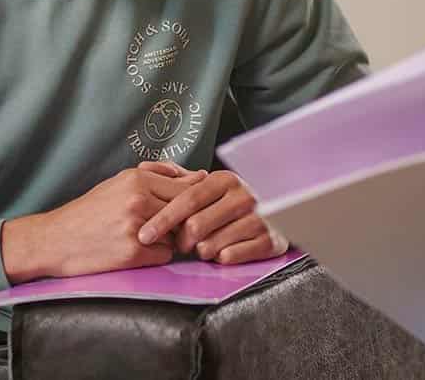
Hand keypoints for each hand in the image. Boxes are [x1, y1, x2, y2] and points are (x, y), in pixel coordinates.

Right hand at [0, 161, 202, 281]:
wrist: (55, 240)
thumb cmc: (89, 211)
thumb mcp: (119, 182)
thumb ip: (158, 175)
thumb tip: (199, 175)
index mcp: (137, 179)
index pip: (187, 187)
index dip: (192, 200)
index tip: (188, 208)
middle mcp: (138, 199)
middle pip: (186, 211)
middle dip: (184, 220)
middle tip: (173, 227)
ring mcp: (136, 227)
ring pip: (178, 233)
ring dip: (170, 238)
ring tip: (146, 237)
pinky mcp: (132, 253)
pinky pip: (165, 255)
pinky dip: (156, 255)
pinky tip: (137, 251)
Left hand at [138, 169, 288, 263]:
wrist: (280, 213)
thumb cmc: (232, 202)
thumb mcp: (209, 184)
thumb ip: (176, 177)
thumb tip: (144, 167)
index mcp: (225, 180)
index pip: (188, 200)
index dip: (163, 219)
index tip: (145, 234)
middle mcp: (243, 196)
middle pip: (196, 226)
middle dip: (182, 240)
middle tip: (184, 243)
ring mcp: (258, 219)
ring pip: (210, 245)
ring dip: (202, 250)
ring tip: (208, 244)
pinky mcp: (268, 241)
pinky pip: (229, 257)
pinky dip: (220, 258)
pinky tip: (224, 249)